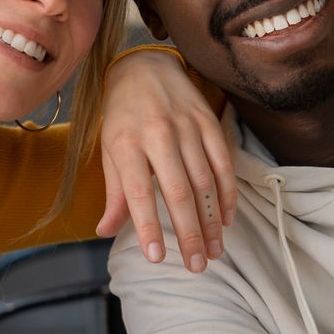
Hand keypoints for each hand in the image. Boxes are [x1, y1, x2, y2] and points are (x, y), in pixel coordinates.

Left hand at [98, 50, 235, 273]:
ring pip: (205, 182)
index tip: (157, 258)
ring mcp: (186, 126)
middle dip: (189, 234)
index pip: (139, 193)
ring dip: (212, 221)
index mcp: (126, 144)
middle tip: (196, 266)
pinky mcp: (208, 121)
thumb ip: (114, 193)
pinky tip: (226, 219)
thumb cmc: (122, 117)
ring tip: (214, 251)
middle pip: (178, 192)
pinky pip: (223, 163)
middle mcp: (157, 134)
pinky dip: (227, 194)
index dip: (149, 227)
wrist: (144, 66)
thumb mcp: (110, 151)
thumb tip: (106, 231)